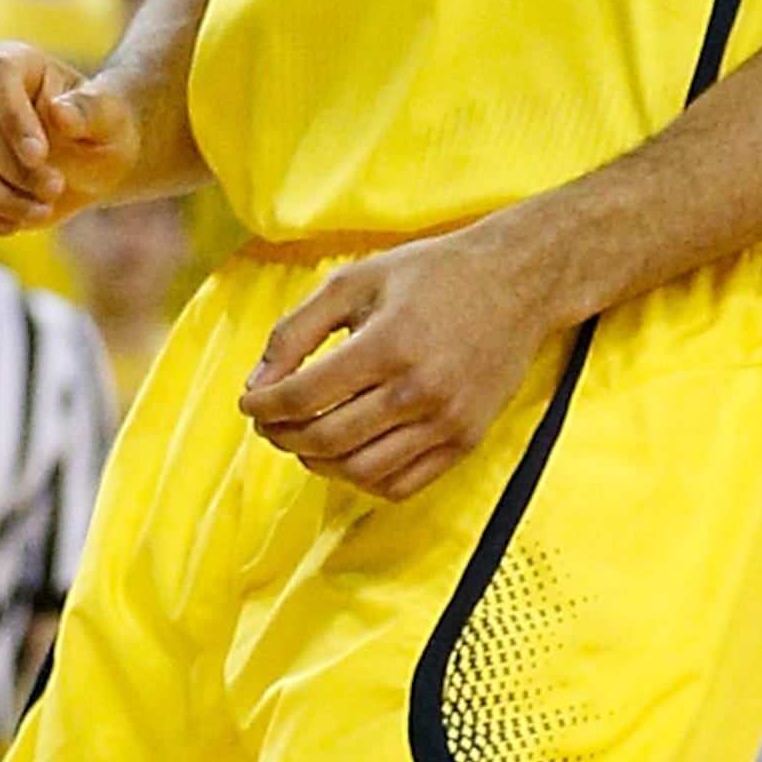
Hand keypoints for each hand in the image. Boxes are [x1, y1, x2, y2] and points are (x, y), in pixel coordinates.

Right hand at [0, 47, 142, 239]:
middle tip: (56, 189)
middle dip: (17, 172)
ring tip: (42, 209)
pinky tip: (7, 224)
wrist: (89, 163)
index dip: (13, 118)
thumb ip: (92, 111)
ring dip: (1, 200)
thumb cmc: (99, 131)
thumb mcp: (111, 119)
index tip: (40, 156)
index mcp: (9, 62)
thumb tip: (61, 114)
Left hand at [237, 223, 564, 499]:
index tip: (247, 401)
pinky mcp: (466, 442)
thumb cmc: (426, 275)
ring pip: (362, 471)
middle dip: (282, 435)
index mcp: (387, 345)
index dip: (263, 405)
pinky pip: (403, 485)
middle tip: (265, 421)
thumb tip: (258, 382)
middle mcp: (419, 392)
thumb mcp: (352, 282)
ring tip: (300, 437)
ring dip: (317, 462)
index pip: (305, 396)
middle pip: (328, 439)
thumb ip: (296, 329)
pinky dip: (362, 479)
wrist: (513, 285)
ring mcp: (447, 423)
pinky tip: (344, 454)